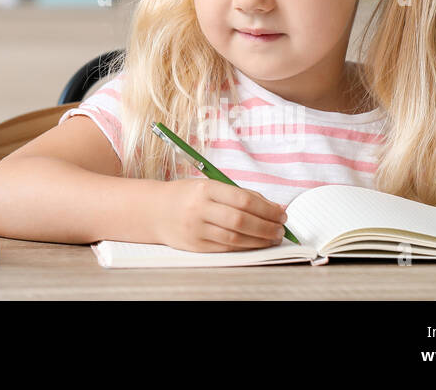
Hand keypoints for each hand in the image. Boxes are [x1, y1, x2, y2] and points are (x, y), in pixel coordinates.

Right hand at [149, 178, 289, 251]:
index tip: (281, 213)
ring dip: (260, 240)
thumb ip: (239, 194)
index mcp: (205, 189)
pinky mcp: (196, 246)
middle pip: (241, 220)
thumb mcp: (208, 186)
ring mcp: (196, 229)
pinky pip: (227, 248)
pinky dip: (246, 247)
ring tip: (273, 237)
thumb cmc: (186, 196)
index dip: (267, 208)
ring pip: (236, 238)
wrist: (154, 211)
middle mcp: (199, 208)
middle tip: (281, 228)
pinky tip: (256, 244)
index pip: (243, 199)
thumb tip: (273, 207)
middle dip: (267, 226)